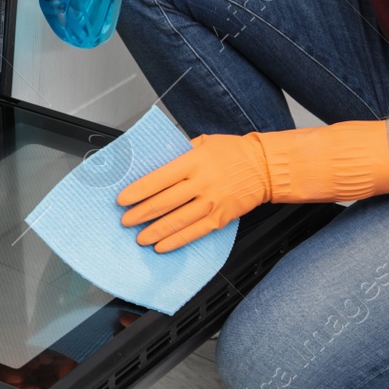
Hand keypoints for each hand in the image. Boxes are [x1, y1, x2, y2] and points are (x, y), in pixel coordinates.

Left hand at [116, 120, 388, 252]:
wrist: (266, 166)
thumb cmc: (233, 151)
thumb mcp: (202, 142)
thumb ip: (178, 153)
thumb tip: (153, 164)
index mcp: (193, 161)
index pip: (158, 179)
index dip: (138, 191)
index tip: (122, 199)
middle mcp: (201, 183)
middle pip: (164, 202)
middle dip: (141, 214)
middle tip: (125, 220)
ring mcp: (212, 202)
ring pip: (177, 221)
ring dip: (155, 231)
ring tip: (139, 237)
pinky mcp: (220, 217)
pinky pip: (194, 233)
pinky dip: (176, 241)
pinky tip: (162, 246)